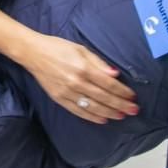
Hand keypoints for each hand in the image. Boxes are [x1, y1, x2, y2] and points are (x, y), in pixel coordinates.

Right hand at [21, 34, 137, 124]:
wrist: (33, 53)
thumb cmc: (58, 47)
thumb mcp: (81, 48)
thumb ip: (98, 62)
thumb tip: (115, 74)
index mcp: (83, 68)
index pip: (108, 84)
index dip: (122, 91)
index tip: (132, 96)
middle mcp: (76, 83)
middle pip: (104, 97)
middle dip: (121, 105)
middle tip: (134, 110)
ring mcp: (67, 93)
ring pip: (93, 107)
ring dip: (110, 113)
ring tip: (122, 116)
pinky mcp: (59, 99)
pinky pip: (78, 111)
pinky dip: (92, 117)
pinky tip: (103, 120)